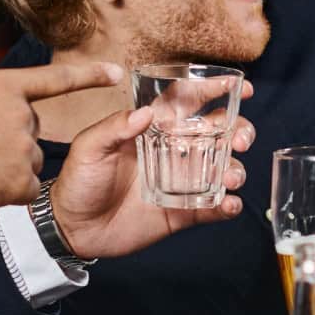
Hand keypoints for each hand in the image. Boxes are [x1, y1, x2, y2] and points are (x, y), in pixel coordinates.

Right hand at [0, 61, 122, 212]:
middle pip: (30, 128)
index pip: (54, 78)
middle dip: (8, 139)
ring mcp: (25, 147)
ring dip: (8, 166)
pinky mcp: (24, 179)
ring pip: (29, 158)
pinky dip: (9, 190)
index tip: (116, 71)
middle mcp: (20, 115)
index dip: (88, 74)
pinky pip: (26, 186)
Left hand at [51, 91, 257, 257]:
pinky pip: (213, 207)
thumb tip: (147, 112)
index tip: (239, 87)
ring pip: (223, 169)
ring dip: (236, 169)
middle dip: (239, 131)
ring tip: (231, 178)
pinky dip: (228, 205)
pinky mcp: (183, 212)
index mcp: (155, 130)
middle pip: (219, 134)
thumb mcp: (88, 148)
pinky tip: (228, 204)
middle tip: (241, 139)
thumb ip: (115, 127)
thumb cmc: (78, 181)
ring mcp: (182, 182)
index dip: (215, 91)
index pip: (190, 102)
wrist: (73, 228)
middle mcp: (174, 152)